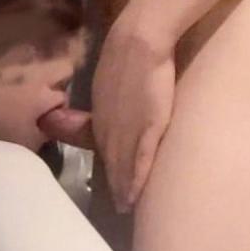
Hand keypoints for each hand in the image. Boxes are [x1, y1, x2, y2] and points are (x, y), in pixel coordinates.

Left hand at [89, 18, 176, 212]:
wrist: (137, 43)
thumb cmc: (126, 55)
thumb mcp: (109, 81)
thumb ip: (111, 97)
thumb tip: (115, 102)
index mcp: (101, 116)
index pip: (104, 148)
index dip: (109, 167)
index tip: (111, 183)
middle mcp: (110, 128)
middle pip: (111, 162)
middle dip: (114, 185)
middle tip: (119, 206)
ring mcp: (127, 130)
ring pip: (123, 166)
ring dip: (123, 188)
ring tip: (126, 207)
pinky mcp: (147, 128)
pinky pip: (140, 160)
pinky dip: (136, 179)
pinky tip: (134, 195)